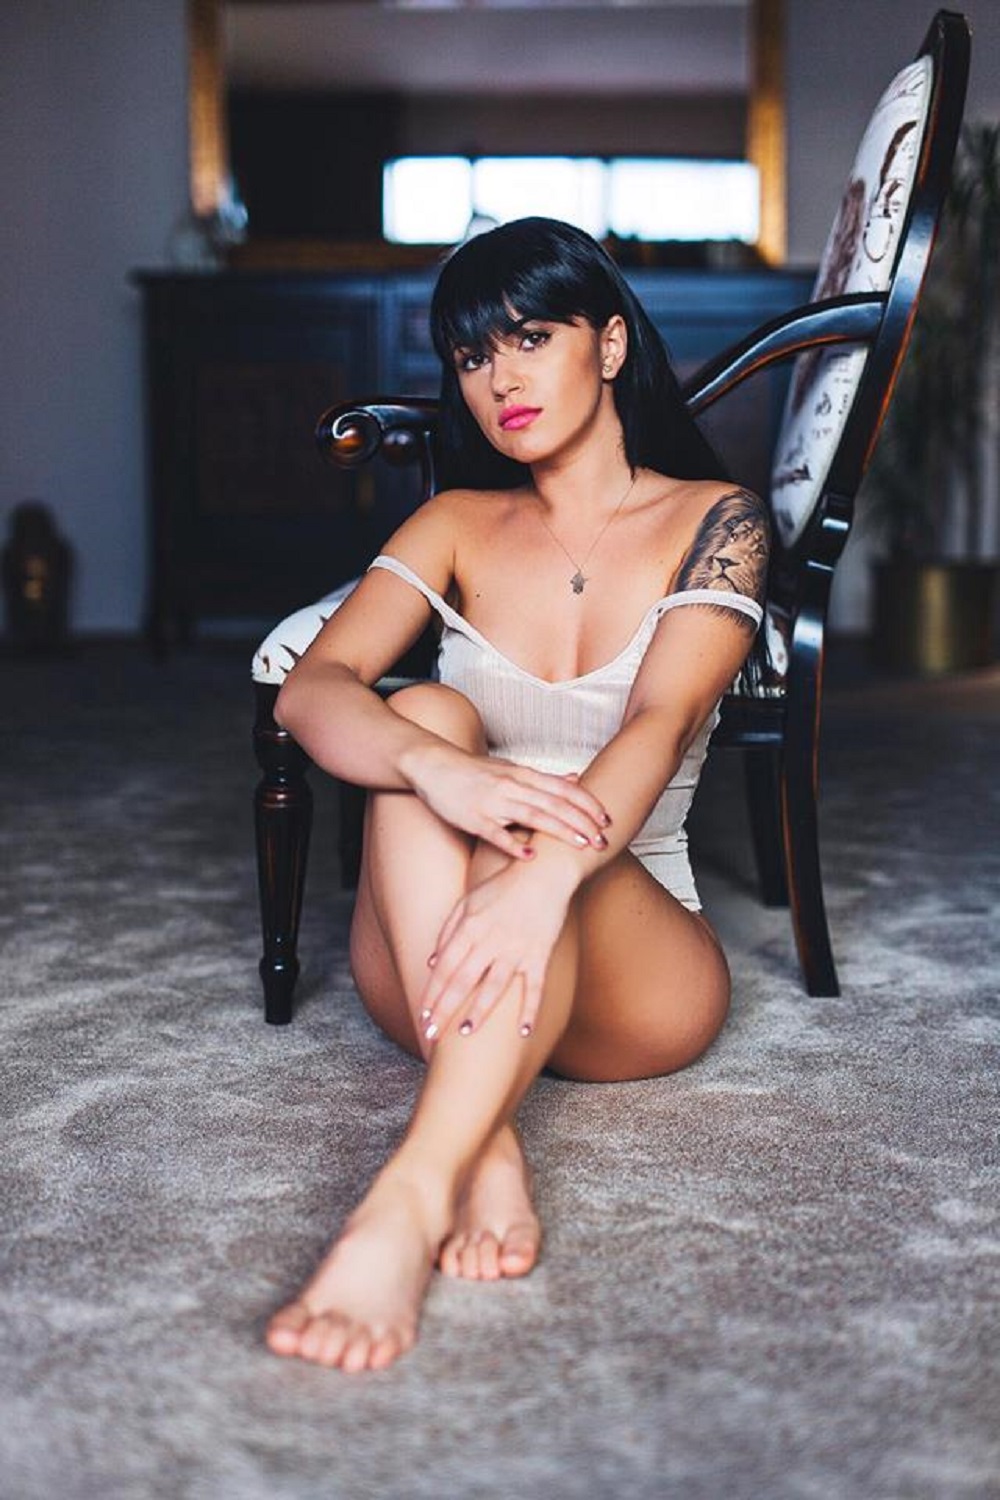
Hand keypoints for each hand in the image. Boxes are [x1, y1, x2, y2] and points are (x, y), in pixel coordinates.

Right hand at [403, 743, 609, 859]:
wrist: (433, 765)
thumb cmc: (474, 771)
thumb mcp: (511, 769)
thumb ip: (543, 779)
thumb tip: (575, 779)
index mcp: (523, 774)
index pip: (563, 789)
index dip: (587, 804)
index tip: (607, 820)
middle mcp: (512, 786)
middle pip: (554, 804)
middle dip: (582, 822)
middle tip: (603, 840)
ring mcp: (493, 802)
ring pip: (532, 816)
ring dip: (559, 831)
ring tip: (581, 845)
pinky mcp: (473, 818)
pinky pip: (496, 833)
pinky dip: (514, 844)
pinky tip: (531, 856)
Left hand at [418, 857, 575, 1042]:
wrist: (545, 872)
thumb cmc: (502, 887)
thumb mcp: (468, 900)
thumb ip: (448, 930)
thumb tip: (431, 963)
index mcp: (471, 926)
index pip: (445, 966)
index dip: (432, 992)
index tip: (422, 1015)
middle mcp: (491, 940)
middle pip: (463, 980)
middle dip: (446, 1009)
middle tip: (432, 1034)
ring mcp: (517, 948)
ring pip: (495, 986)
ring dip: (479, 1011)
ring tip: (465, 1033)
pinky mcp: (540, 954)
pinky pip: (535, 987)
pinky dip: (530, 1010)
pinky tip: (524, 1033)